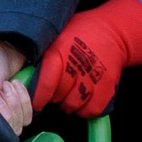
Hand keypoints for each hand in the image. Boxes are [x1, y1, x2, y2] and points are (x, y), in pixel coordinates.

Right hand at [0, 37, 34, 132]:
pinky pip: (28, 118)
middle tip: (2, 88)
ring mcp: (4, 115)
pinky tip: (17, 86)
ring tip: (8, 85)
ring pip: (18, 127)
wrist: (2, 43)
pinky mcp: (18, 109)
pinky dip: (25, 101)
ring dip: (17, 103)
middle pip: (5, 135)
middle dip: (8, 109)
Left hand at [34, 0, 141, 116]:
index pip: (46, 83)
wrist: (114, 31)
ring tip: (68, 99)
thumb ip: (45, 55)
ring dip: (68, 105)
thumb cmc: (81, 32)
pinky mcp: (107, 85)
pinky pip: (93, 109)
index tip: (36, 104)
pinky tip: (82, 103)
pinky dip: (85, 111)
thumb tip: (27, 74)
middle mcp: (76, 66)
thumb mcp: (58, 36)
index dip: (39, 98)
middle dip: (54, 98)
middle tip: (55, 94)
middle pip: (59, 96)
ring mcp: (93, 77)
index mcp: (60, 52)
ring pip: (74, 104)